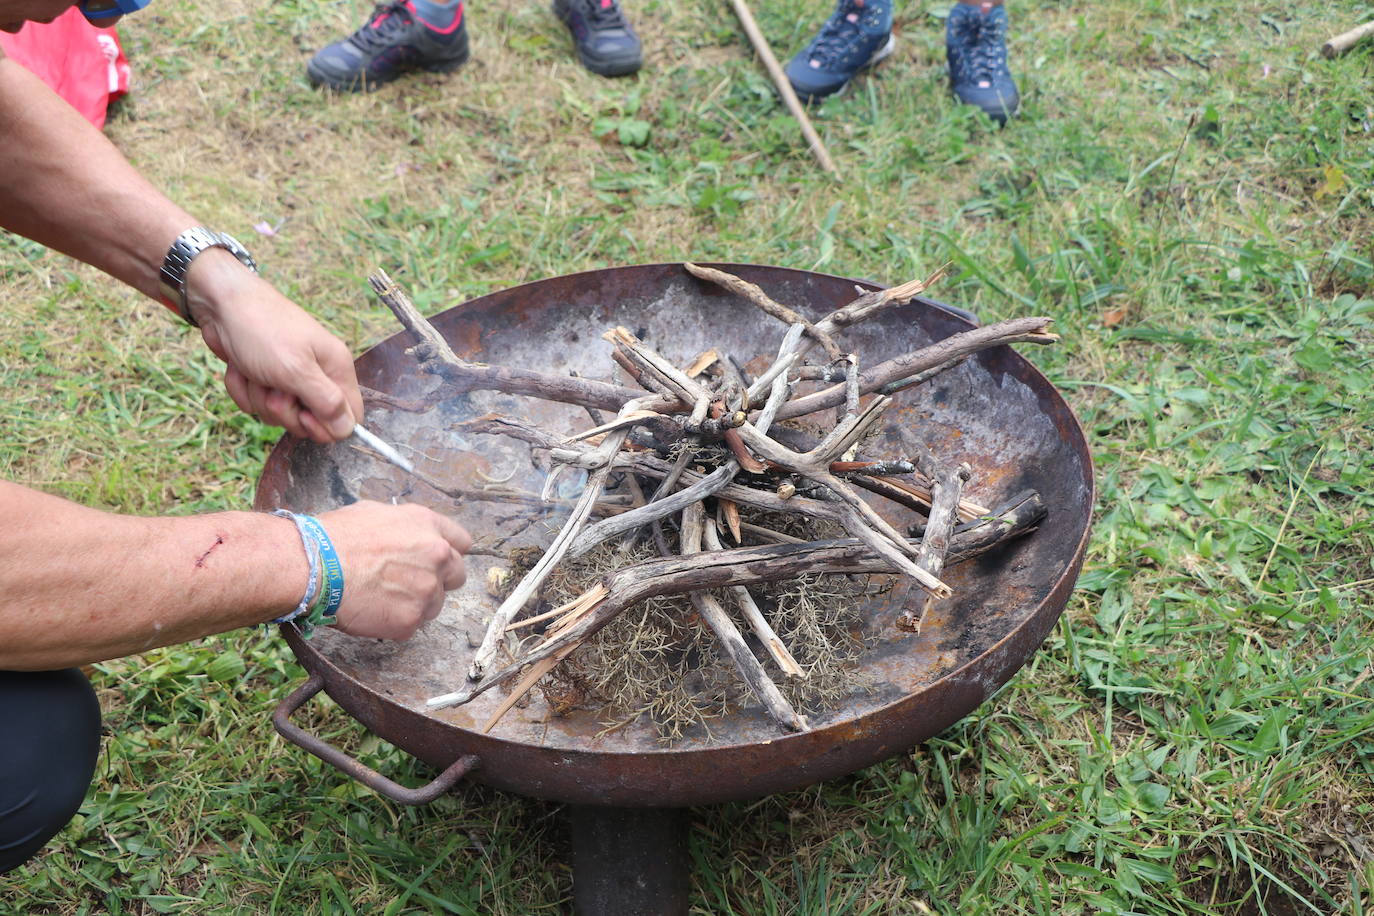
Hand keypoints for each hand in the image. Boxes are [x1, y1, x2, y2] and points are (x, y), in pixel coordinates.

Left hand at [187, 249, 363, 442]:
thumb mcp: (295, 369)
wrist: (220, 303)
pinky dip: (242, 389)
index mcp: (336, 369)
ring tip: (253, 370)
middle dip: (285, 410)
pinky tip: (239, 368)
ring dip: (259, 397)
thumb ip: (325, 401)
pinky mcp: (264, 377)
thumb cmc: (262, 329)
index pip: (349, 417)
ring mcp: (289, 376)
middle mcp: (317, 374)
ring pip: (279, 413)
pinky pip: (255, 402)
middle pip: (311, 421)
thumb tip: (348, 429)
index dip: (326, 425)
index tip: (304, 415)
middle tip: (274, 388)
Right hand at [317, 501, 471, 640]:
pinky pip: (411, 625)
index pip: (462, 543)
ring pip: (434, 604)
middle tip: (408, 583)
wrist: (314, 567)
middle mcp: (437, 556)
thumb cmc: (335, 537)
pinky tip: (372, 611)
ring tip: (381, 597)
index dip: (447, 553)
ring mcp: (427, 590)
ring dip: (415, 603)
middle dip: (438, 580)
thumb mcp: (376, 513)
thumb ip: (405, 527)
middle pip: (457, 576)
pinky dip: (395, 622)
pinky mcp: (411, 619)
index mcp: (429, 526)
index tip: (435, 561)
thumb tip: (407, 536)